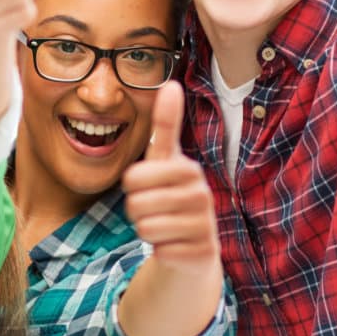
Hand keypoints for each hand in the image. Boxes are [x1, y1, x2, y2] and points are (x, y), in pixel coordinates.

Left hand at [123, 83, 218, 264]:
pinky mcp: (202, 252)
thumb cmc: (171, 197)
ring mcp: (204, 224)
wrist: (192, 248)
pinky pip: (158, 249)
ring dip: (146, 229)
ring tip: (164, 226)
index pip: (134, 176)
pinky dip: (159, 249)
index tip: (147, 186)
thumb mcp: (165, 161)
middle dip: (136, 210)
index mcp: (189, 169)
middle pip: (136, 203)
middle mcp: (201, 195)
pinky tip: (173, 245)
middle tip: (155, 209)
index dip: (131, 186)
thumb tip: (171, 83)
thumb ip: (166, 125)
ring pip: (146, 227)